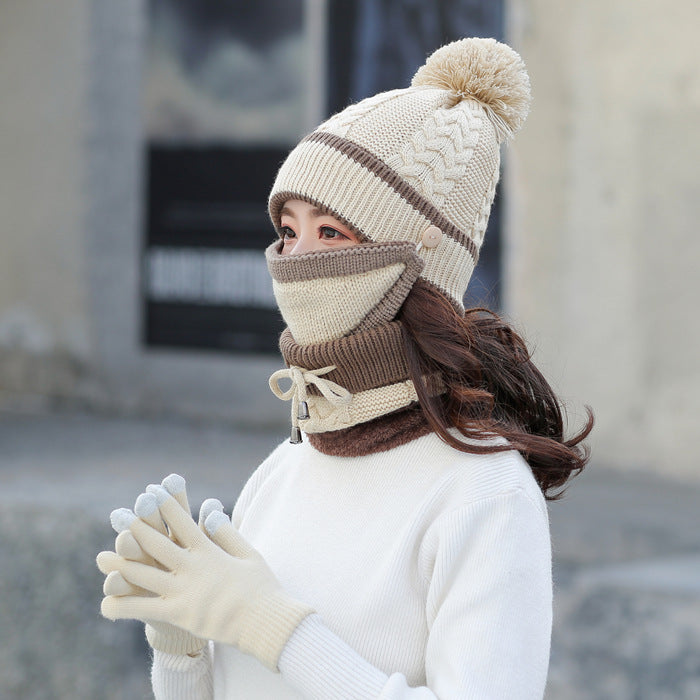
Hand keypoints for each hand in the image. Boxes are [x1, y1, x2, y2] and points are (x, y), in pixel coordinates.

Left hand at [100, 490, 313, 670]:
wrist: (263, 621)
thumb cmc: (260, 586)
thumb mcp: (248, 553)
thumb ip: (227, 532)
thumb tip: (210, 511)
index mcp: (209, 550)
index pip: (182, 522)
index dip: (165, 505)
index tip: (151, 491)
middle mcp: (192, 567)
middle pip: (157, 543)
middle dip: (135, 526)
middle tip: (116, 514)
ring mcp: (183, 590)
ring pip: (146, 574)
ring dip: (123, 564)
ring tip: (102, 557)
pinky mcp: (179, 613)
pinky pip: (146, 608)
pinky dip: (124, 607)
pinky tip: (106, 606)